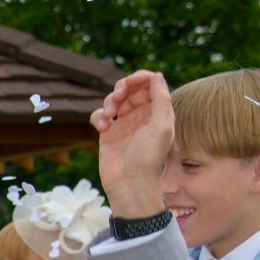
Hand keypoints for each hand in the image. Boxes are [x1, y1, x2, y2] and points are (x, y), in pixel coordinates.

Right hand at [89, 71, 174, 217]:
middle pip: (130, 88)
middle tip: (119, 96)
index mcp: (157, 112)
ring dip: (110, 101)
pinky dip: (98, 116)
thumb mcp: (161, 127)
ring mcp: (124, 123)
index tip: (132, 80)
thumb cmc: (149, 158)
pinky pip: (100, 115)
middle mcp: (141, 115)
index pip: (150, 85)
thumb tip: (156, 75)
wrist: (129, 183)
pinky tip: (102, 127)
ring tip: (110, 114)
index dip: (141, 77)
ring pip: (114, 99)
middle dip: (123, 87)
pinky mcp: (108, 133)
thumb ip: (161, 99)